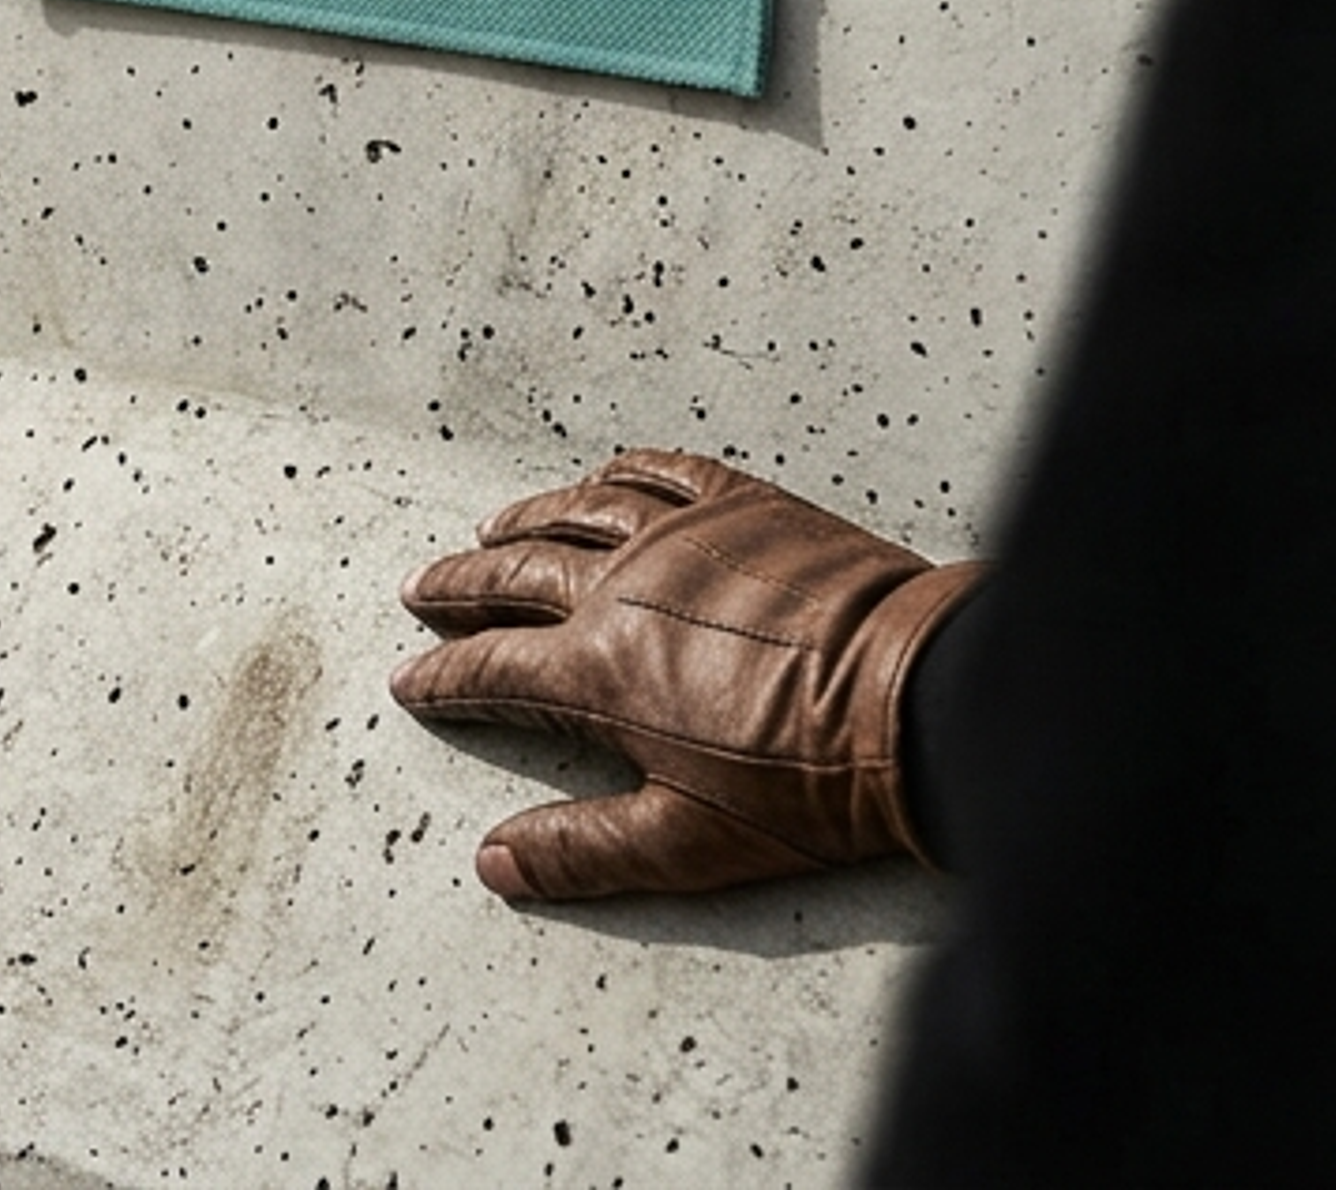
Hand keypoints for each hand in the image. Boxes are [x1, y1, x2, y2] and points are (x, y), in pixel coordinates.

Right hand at [389, 448, 981, 900]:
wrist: (923, 706)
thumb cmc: (812, 784)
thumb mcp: (690, 844)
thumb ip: (583, 850)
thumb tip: (495, 863)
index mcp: (600, 669)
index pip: (492, 669)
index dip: (444, 680)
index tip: (412, 683)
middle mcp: (623, 586)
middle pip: (514, 574)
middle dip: (460, 587)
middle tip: (425, 592)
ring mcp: (683, 537)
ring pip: (576, 511)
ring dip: (523, 521)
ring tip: (493, 530)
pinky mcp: (745, 507)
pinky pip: (660, 471)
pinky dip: (617, 471)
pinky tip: (601, 476)